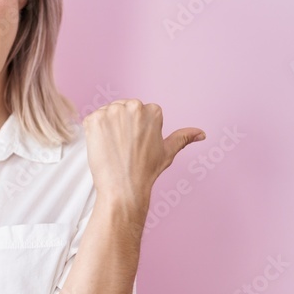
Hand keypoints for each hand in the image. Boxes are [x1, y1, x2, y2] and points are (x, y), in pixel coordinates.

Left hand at [83, 99, 203, 212]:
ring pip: (106, 113)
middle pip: (122, 109)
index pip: (139, 112)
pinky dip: (93, 132)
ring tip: (114, 147)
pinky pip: (91, 119)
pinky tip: (102, 146)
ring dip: (107, 127)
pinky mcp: (94, 119)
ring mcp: (112, 112)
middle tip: (124, 147)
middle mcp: (133, 106)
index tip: (135, 144)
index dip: (135, 129)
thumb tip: (202, 134)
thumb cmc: (146, 171)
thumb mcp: (168, 152)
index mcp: (152, 110)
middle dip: (121, 124)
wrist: (123, 187)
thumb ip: (183, 138)